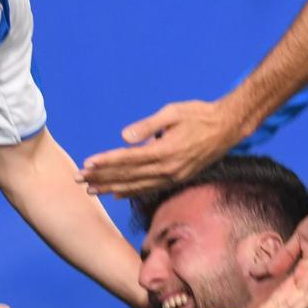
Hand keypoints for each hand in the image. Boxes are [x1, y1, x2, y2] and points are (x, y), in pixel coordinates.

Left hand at [79, 99, 240, 197]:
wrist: (229, 127)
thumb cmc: (199, 114)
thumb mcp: (173, 113)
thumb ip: (148, 125)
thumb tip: (124, 136)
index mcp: (165, 151)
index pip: (128, 159)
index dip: (105, 163)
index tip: (86, 164)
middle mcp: (168, 169)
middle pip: (128, 176)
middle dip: (101, 178)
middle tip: (78, 180)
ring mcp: (174, 176)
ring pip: (137, 185)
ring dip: (112, 188)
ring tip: (91, 189)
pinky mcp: (178, 178)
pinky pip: (150, 188)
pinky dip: (132, 191)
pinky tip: (117, 193)